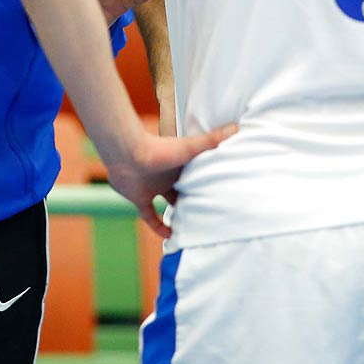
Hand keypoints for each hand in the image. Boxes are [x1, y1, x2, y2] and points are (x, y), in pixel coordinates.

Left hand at [106, 123, 236, 238]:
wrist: (127, 153)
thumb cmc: (160, 149)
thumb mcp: (191, 148)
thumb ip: (213, 140)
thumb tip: (237, 127)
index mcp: (181, 166)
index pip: (197, 178)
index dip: (208, 186)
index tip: (222, 197)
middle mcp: (167, 177)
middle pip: (184, 192)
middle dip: (194, 202)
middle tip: (209, 216)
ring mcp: (152, 187)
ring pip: (167, 205)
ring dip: (177, 215)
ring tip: (193, 229)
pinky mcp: (139, 198)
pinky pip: (149, 216)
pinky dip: (157, 226)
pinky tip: (169, 236)